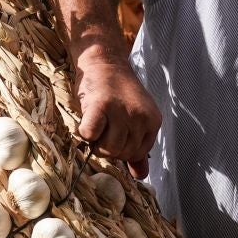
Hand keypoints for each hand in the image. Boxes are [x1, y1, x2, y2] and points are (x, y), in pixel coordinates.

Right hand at [73, 53, 160, 176]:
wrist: (104, 61)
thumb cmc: (117, 92)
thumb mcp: (135, 118)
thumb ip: (138, 148)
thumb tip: (140, 176)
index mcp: (153, 121)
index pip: (136, 154)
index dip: (121, 149)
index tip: (114, 132)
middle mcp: (141, 117)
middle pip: (121, 154)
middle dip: (108, 146)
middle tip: (103, 125)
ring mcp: (122, 111)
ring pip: (107, 149)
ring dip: (96, 141)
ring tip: (96, 122)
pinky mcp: (101, 105)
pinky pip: (91, 134)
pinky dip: (85, 132)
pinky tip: (88, 119)